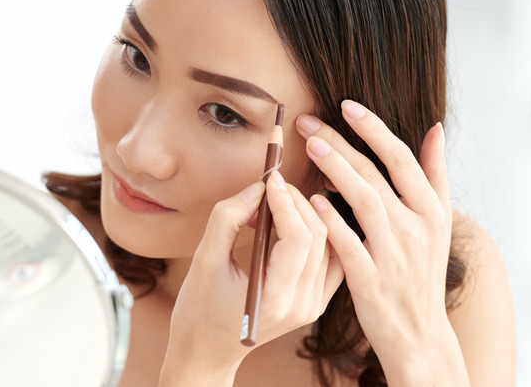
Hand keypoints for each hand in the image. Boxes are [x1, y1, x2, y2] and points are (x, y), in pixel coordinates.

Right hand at [159, 173, 343, 385]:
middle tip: (274, 185)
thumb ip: (227, 220)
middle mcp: (301, 306)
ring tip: (280, 202)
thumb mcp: (203, 260)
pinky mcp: (315, 303)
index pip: (298, 239)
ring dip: (309, 215)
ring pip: (329, 246)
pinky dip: (321, 235)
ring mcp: (312, 307)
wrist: (207, 352)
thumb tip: (256, 188)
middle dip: (298, 203)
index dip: (287, 203)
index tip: (270, 179)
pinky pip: (332, 261)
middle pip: (318, 238)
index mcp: (274, 299)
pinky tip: (300, 220)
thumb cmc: (198, 309)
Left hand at [296, 100, 468, 383]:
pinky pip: (348, 243)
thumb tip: (436, 128)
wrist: (418, 333)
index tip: (346, 105)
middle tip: (309, 123)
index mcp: (433, 210)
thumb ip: (434, 175)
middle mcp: (417, 228)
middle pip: (376, 173)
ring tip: (310, 147)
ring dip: (335, 170)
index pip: (402, 157)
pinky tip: (310, 199)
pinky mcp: (372, 280)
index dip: (373, 129)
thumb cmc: (421, 272)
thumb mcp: (439, 223)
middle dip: (340, 143)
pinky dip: (330, 219)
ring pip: (363, 200)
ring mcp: (395, 255)